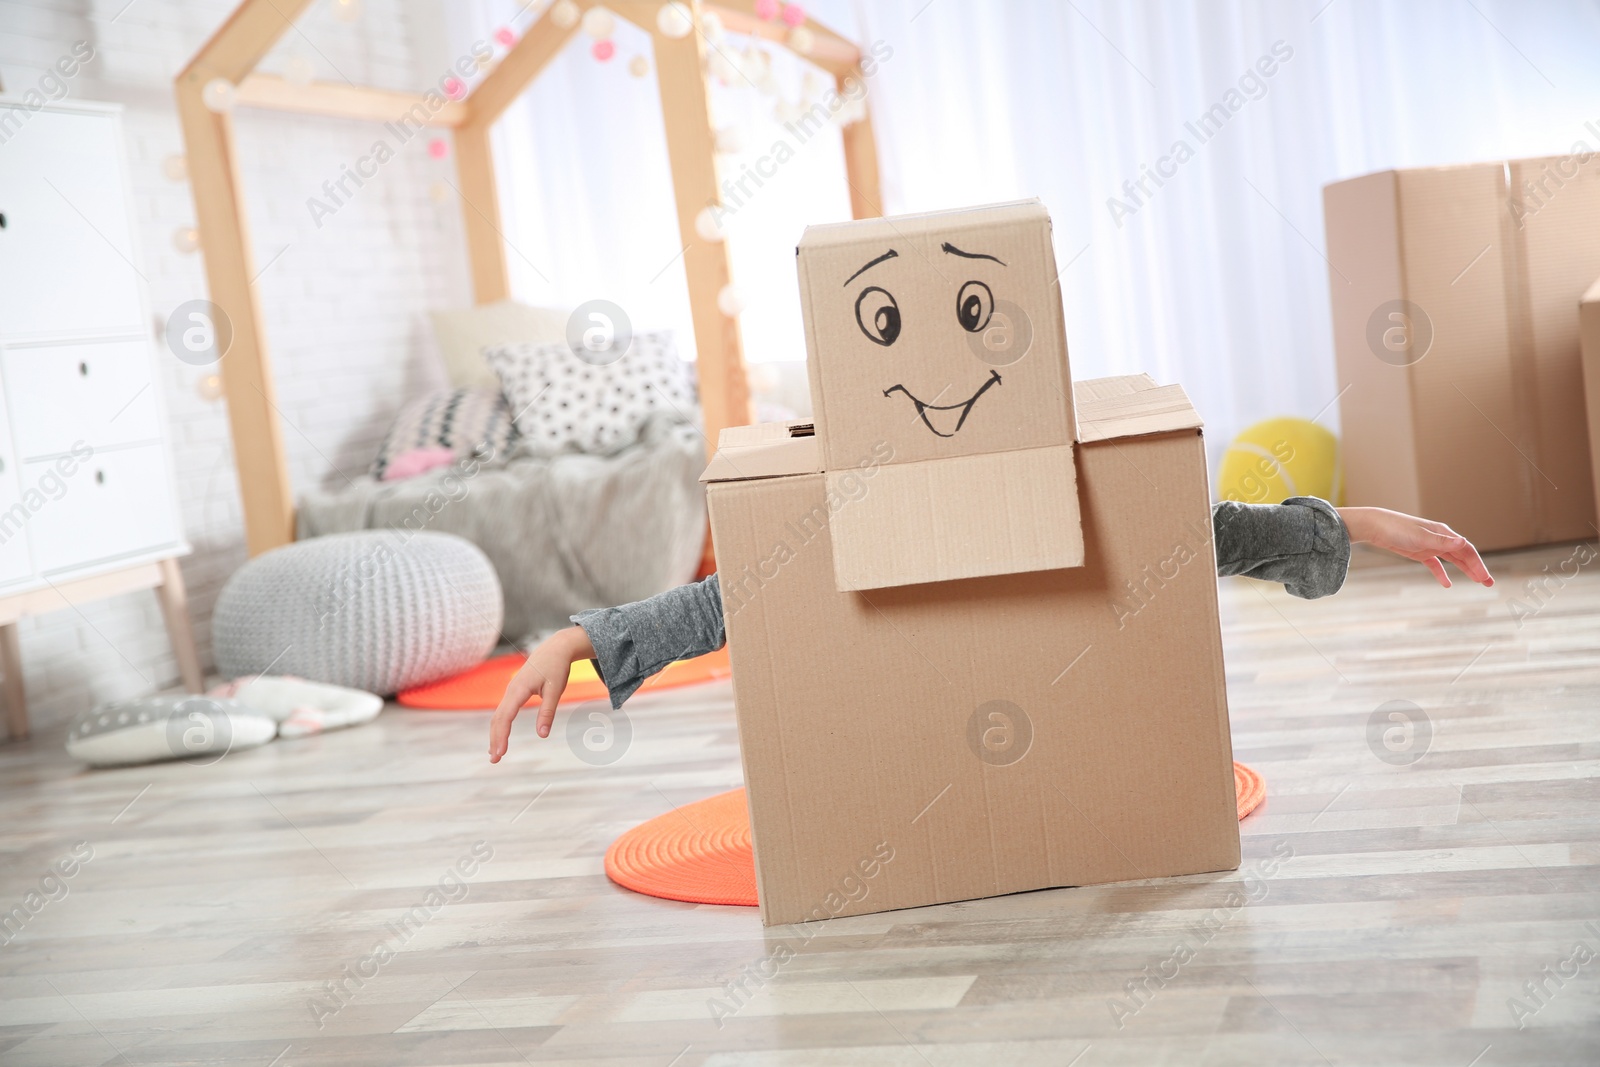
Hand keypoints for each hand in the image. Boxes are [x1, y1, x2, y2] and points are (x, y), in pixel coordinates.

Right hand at [488, 625, 594, 762]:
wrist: (555, 649)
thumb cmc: (556, 668)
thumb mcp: (555, 690)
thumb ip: (548, 712)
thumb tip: (542, 735)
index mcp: (519, 690)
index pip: (506, 717)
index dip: (501, 736)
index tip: (500, 753)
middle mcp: (510, 691)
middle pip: (497, 719)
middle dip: (494, 740)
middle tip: (495, 761)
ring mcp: (510, 691)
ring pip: (498, 716)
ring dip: (495, 735)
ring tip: (495, 755)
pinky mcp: (514, 693)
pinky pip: (502, 712)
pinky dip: (499, 726)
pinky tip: (500, 738)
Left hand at [1336, 506, 1492, 588]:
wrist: (1375, 526)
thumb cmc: (1396, 528)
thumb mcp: (1419, 536)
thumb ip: (1441, 542)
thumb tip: (1463, 542)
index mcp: (1443, 533)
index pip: (1466, 550)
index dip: (1477, 564)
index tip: (1485, 578)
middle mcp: (1440, 539)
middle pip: (1463, 555)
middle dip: (1476, 568)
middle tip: (1489, 583)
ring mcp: (1429, 545)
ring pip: (1452, 560)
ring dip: (1465, 570)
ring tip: (1478, 582)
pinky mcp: (1418, 552)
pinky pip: (1434, 564)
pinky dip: (1442, 573)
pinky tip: (1447, 584)